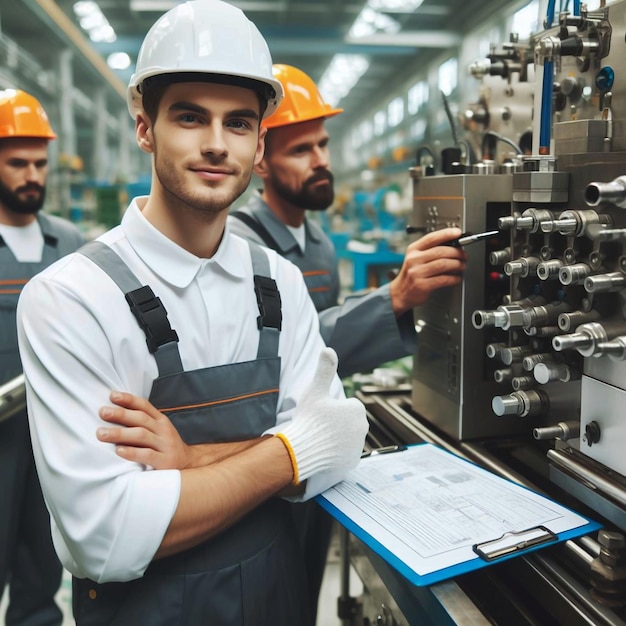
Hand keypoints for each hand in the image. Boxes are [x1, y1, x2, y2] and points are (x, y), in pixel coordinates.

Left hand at [97, 391, 191, 469]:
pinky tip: (118, 451)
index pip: (144, 406)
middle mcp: (164, 430)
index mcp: (161, 421)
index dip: (129, 399)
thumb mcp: (159, 431)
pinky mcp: (165, 462)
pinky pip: (147, 455)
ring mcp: (165, 445)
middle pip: (141, 419)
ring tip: (102, 434)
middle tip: (102, 412)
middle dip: (121, 414)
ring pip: (142, 435)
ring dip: (120, 434)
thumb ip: (142, 423)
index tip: (112, 395)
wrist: (189, 464)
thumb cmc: (165, 447)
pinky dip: (132, 452)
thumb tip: (114, 413)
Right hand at [276, 348, 367, 483]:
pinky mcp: (352, 461)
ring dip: (337, 436)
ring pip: (346, 436)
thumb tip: (328, 348)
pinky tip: (324, 450)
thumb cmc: (308, 418)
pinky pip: (344, 453)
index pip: (345, 405)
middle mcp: (363, 427)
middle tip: (319, 425)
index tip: (321, 413)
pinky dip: (336, 452)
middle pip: (347, 421)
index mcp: (356, 409)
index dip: (332, 408)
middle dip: (336, 422)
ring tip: (319, 437)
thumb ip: (325, 369)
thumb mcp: (315, 390)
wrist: (301, 451)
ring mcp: (358, 446)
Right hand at [390, 227, 466, 315]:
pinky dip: (454, 278)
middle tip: (464, 255)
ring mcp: (417, 272)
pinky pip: (443, 279)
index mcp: (413, 250)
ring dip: (457, 265)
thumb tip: (453, 246)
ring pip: (443, 264)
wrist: (399, 293)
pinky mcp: (421, 285)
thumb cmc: (411, 275)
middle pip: (440, 251)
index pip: (431, 238)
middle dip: (457, 253)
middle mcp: (414, 260)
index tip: (458, 232)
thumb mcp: (416, 259)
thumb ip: (431, 251)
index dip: (446, 234)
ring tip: (462, 266)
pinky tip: (457, 278)